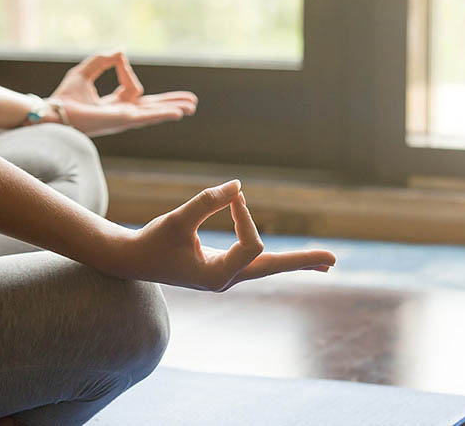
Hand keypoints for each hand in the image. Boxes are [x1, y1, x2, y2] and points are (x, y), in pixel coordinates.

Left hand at [49, 50, 197, 136]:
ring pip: (154, 112)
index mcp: (114, 105)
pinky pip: (148, 115)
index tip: (119, 58)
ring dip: (173, 108)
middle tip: (191, 103)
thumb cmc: (66, 96)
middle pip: (152, 107)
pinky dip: (164, 113)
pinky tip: (178, 113)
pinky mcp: (124, 120)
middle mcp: (122, 114)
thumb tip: (121, 52)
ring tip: (191, 106)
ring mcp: (125, 119)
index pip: (132, 88)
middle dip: (171, 103)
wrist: (56, 111)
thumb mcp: (85, 71)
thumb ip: (103, 60)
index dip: (126, 71)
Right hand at [125, 180, 336, 291]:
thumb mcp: (176, 219)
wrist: (130, 261)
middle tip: (334, 260)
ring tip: (326, 262)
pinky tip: (295, 260)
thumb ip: (206, 201)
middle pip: (272, 267)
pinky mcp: (221, 268)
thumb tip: (238, 185)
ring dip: (296, 262)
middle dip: (302, 261)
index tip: (233, 196)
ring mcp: (225, 276)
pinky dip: (276, 258)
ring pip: (267, 267)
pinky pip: (255, 262)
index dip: (246, 216)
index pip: (251, 243)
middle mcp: (226, 279)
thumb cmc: (150, 241)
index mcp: (217, 276)